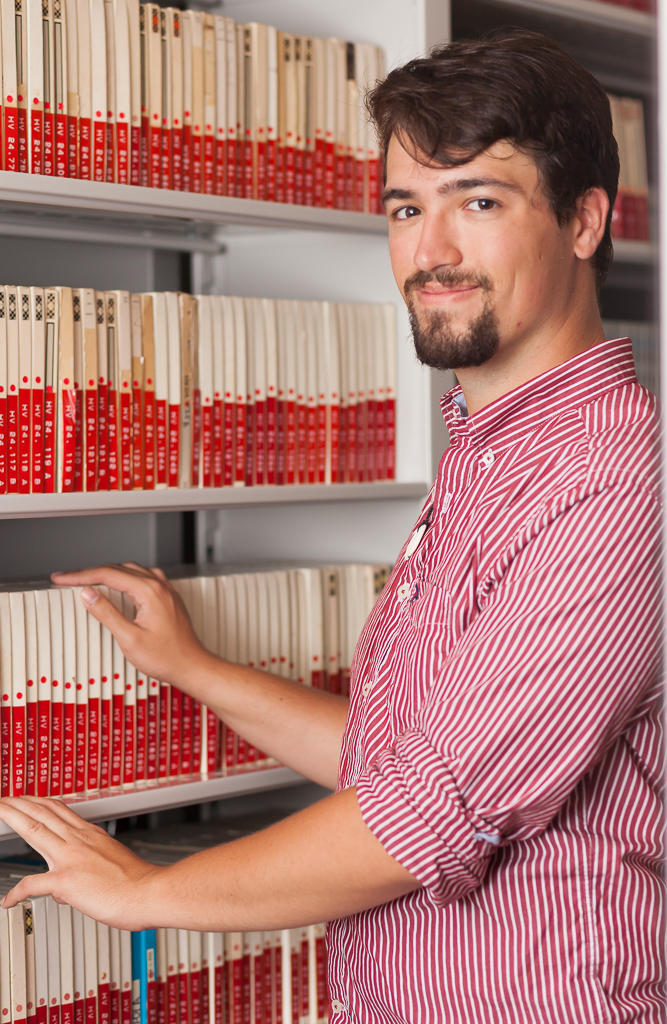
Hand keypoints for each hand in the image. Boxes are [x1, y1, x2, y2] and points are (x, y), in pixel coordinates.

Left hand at [0, 797, 160, 929]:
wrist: (150, 892)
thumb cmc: (138, 882)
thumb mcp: (113, 862)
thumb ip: (89, 867)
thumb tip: (67, 886)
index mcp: (91, 835)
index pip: (59, 810)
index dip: (40, 802)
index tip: (29, 798)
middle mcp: (79, 841)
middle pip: (42, 813)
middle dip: (19, 803)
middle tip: (5, 798)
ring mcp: (71, 858)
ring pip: (34, 829)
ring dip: (13, 818)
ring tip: (0, 812)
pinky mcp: (66, 880)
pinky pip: (32, 884)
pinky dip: (16, 893)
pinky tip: (8, 900)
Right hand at [51, 562, 207, 687]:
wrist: (192, 666)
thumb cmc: (166, 657)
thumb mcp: (129, 638)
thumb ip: (106, 613)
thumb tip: (87, 593)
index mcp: (149, 591)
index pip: (107, 574)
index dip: (80, 575)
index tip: (60, 579)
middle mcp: (159, 585)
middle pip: (118, 568)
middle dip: (90, 572)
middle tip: (66, 579)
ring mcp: (166, 589)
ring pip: (131, 570)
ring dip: (107, 572)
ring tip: (86, 580)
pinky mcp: (168, 597)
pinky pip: (143, 577)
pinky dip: (124, 577)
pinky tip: (117, 584)